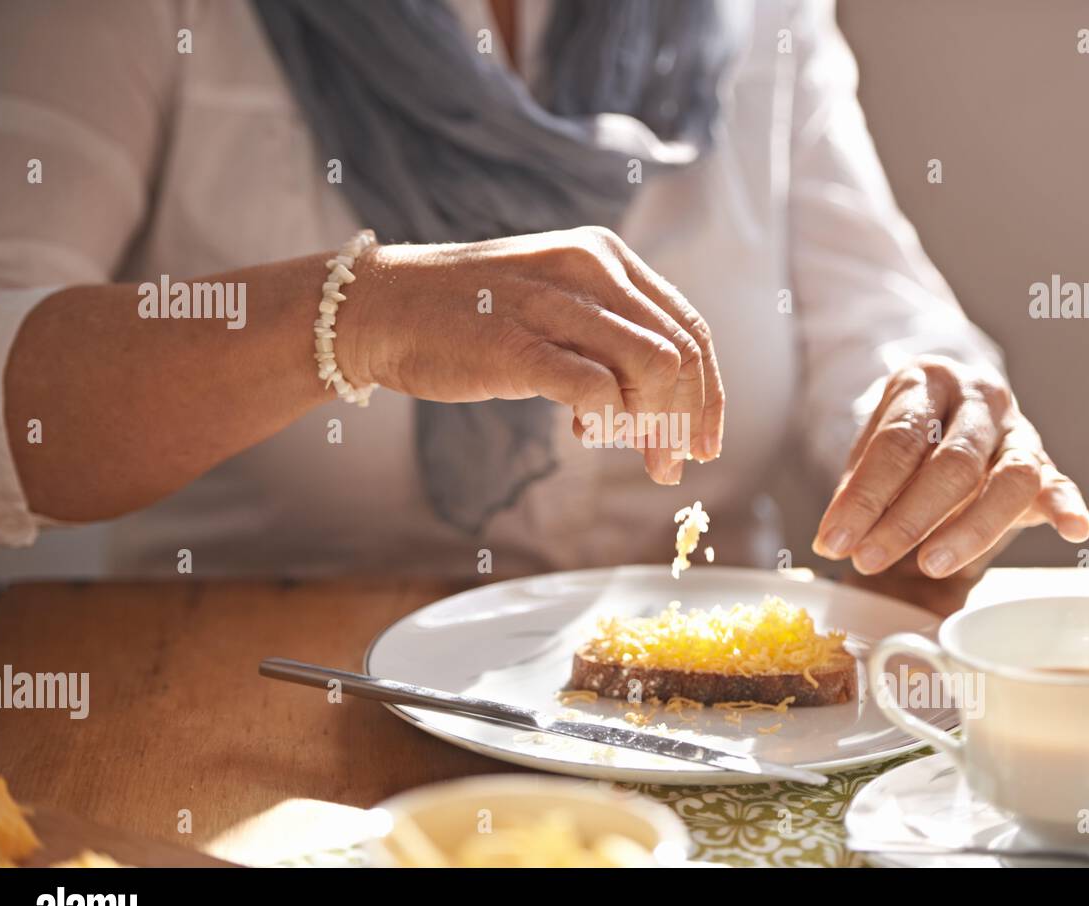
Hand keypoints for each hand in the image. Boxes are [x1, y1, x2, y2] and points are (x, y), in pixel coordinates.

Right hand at [344, 226, 723, 483]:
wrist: (380, 307)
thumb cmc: (467, 317)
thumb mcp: (552, 303)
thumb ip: (605, 334)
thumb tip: (658, 399)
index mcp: (605, 256)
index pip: (688, 326)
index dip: (709, 392)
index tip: (707, 441)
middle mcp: (590, 268)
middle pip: (681, 352)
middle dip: (689, 419)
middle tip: (672, 466)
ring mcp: (553, 304)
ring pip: (653, 368)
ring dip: (658, 427)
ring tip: (637, 455)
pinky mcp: (518, 345)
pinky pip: (597, 389)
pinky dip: (611, 421)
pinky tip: (584, 432)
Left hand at [812, 356, 1088, 577]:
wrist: (951, 406)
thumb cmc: (908, 435)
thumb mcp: (872, 448)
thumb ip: (858, 489)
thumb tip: (834, 540)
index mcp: (928, 383)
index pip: (897, 443)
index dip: (864, 496)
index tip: (835, 540)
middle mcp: (980, 399)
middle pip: (952, 462)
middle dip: (907, 519)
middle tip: (870, 558)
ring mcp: (1017, 430)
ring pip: (1010, 478)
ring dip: (970, 529)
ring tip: (931, 564)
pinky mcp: (1045, 463)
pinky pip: (1060, 484)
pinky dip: (1068, 506)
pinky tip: (1072, 529)